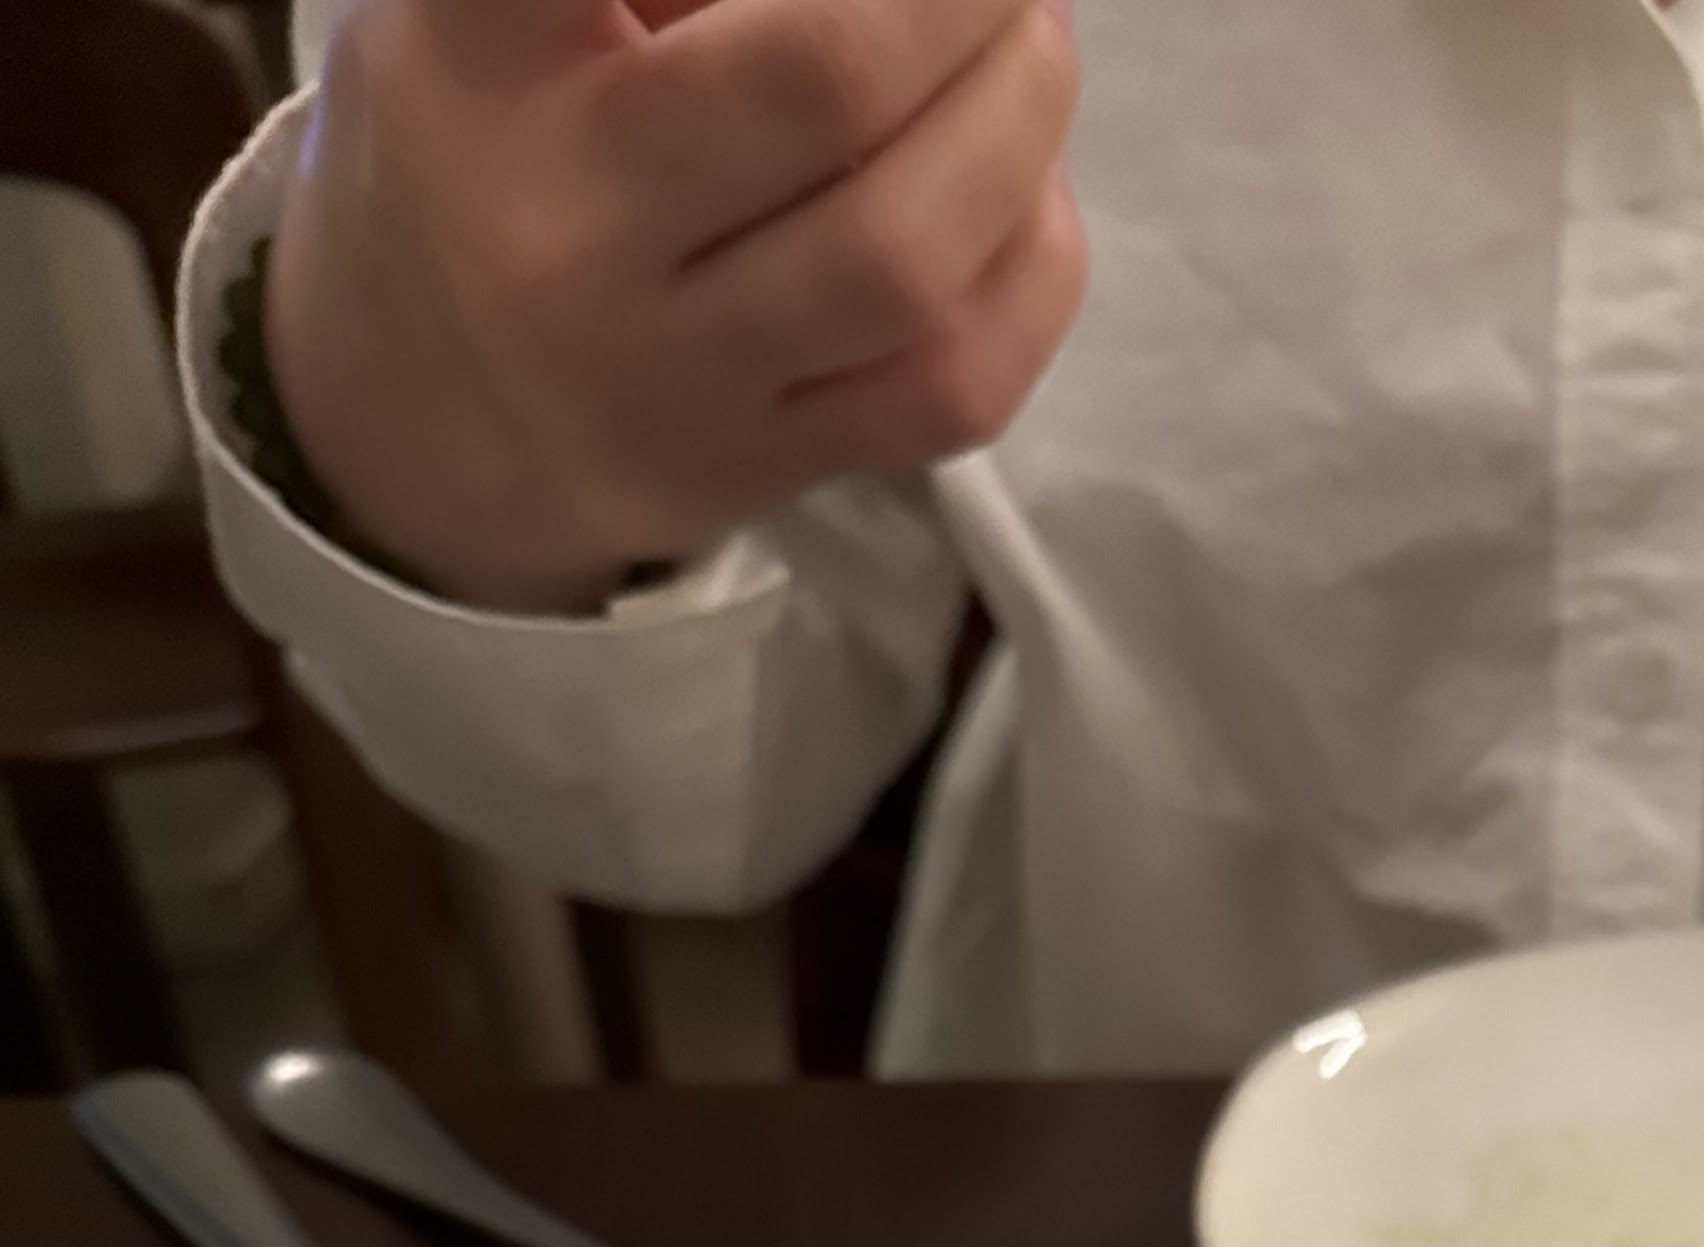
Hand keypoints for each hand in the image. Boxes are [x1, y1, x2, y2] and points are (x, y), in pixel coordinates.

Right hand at [265, 0, 1084, 610]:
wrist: (402, 428)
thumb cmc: (465, 147)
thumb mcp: (477, 7)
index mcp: (475, 55)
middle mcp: (565, 225)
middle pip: (829, 74)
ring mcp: (667, 373)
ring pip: (905, 249)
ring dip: (1020, 117)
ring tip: (1030, 41)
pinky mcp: (753, 471)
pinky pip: (948, 388)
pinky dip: (1030, 274)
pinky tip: (1027, 194)